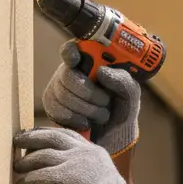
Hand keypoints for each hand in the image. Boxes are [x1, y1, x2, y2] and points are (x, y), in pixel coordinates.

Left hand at [13, 128, 152, 183]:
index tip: (35, 134)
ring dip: (26, 161)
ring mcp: (75, 162)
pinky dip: (27, 180)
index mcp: (94, 151)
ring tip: (16, 167)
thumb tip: (71, 176)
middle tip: (17, 140)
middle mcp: (85, 152)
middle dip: (33, 137)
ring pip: (43, 155)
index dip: (49, 133)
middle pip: (52, 136)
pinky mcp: (66, 176)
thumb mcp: (102, 179)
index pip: (68, 134)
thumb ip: (88, 171)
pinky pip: (40, 174)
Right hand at [41, 41, 140, 155]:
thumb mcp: (130, 94)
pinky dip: (76, 119)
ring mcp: (58, 89)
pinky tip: (87, 123)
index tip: (75, 60)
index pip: (72, 49)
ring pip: (63, 96)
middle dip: (88, 93)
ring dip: (87, 109)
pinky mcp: (52, 106)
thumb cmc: (122, 109)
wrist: (114, 135)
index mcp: (90, 63)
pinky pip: (56, 111)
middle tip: (105, 101)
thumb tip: (103, 71)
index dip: (70, 52)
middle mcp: (71, 72)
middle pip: (67, 76)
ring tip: (102, 115)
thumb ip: (123, 81)